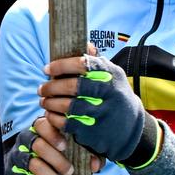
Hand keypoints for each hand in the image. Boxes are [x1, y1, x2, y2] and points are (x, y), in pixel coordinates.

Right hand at [6, 113, 102, 174]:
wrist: (29, 170)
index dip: (53, 134)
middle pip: (38, 145)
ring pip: (33, 164)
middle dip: (56, 160)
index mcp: (39, 129)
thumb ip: (86, 153)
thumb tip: (96, 164)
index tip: (65, 146)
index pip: (41, 124)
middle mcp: (26, 140)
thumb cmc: (56, 154)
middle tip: (71, 171)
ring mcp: (18, 157)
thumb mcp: (71, 150)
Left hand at [38, 56, 153, 164]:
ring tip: (44, 101)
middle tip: (41, 88)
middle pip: (73, 86)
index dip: (61, 65)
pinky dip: (55, 119)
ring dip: (51, 103)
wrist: (132, 128)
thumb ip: (97, 61)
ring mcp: (102, 113)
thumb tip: (85, 44)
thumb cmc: (116, 96)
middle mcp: (108, 93)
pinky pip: (69, 123)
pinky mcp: (95, 131)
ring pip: (68, 106)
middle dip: (52, 86)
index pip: (82, 64)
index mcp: (110, 75)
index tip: (47, 69)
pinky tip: (51, 115)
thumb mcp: (113, 75)